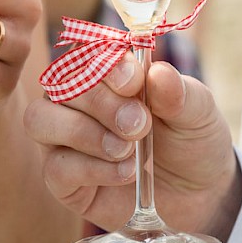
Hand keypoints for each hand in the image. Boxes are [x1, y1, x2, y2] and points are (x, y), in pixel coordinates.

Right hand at [24, 56, 238, 235]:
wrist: (200, 192)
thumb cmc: (191, 139)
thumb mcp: (197, 112)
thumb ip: (178, 92)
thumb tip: (157, 73)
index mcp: (107, 71)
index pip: (85, 50)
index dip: (103, 62)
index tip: (135, 81)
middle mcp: (77, 100)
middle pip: (60, 83)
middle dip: (101, 103)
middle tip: (140, 124)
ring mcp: (65, 139)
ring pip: (40, 120)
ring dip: (84, 132)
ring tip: (127, 149)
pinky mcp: (64, 181)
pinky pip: (54, 168)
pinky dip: (93, 169)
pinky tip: (126, 173)